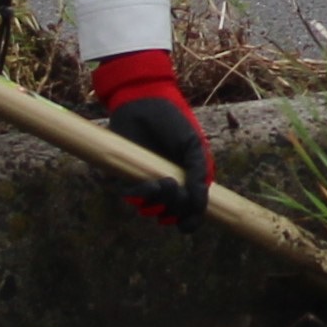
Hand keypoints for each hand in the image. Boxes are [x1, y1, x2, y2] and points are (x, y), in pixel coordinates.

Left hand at [90, 50, 212, 227]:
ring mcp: (147, 181)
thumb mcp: (193, 144)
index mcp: (188, 177)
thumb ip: (199, 173)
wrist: (144, 102)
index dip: (190, 221)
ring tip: (161, 184)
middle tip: (175, 189)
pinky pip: (131, 197)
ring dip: (157, 204)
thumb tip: (200, 204)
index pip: (191, 210)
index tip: (187, 224)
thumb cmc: (173, 120)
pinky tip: (149, 185)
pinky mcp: (126, 177)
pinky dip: (140, 196)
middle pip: (172, 213)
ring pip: (150, 209)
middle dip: (174, 210)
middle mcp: (168, 184)